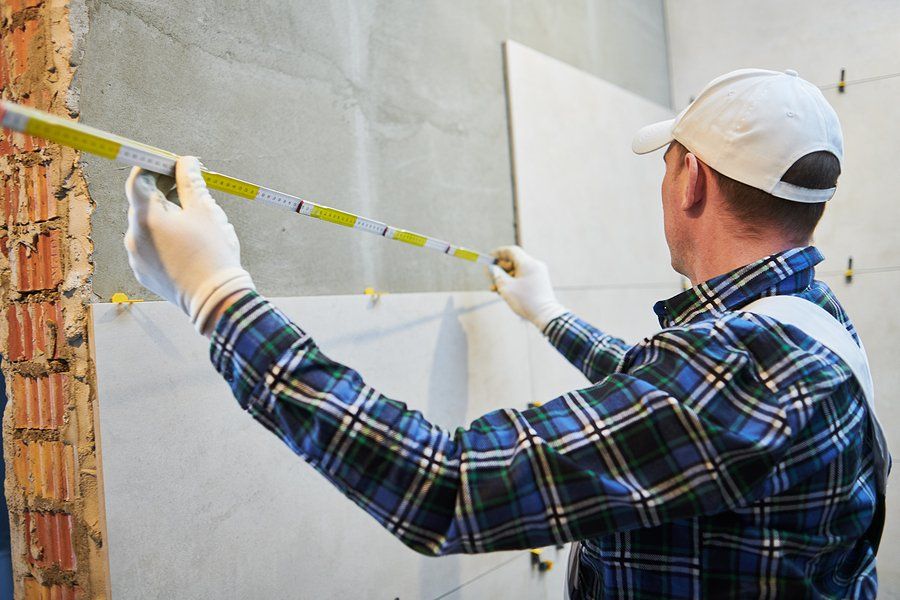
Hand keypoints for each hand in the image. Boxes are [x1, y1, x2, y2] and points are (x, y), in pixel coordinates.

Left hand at [124, 156, 254, 334]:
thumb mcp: (206, 211)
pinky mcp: (143, 272)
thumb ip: (191, 182)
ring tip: (196, 222)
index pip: (138, 179)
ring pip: (148, 225)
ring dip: (167, 216)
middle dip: (165, 191)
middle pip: (143, 203)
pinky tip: (188, 244)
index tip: (173, 165)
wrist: (216, 300)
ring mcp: (136, 257)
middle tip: (191, 188)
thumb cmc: (213, 253)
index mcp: (146, 219)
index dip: (155, 166)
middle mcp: (133, 237)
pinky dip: (165, 239)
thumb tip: (186, 163)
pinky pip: (150, 246)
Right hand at [489, 245, 565, 329]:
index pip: (511, 250)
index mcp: (527, 263)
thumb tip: (492, 267)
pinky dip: (514, 282)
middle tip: (490, 277)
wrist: (546, 315)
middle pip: (514, 261)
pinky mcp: (540, 281)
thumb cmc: (525, 300)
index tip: (489, 259)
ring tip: (495, 288)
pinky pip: (524, 277)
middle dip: (500, 268)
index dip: (498, 253)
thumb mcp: (506, 287)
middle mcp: (535, 265)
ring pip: (518, 270)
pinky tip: (504, 291)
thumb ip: (496, 274)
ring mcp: (538, 273)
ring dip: (505, 277)